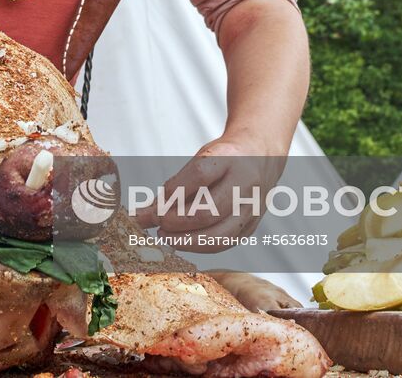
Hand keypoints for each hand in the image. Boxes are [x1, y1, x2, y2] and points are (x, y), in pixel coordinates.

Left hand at [131, 134, 286, 251]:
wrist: (263, 156)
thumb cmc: (223, 158)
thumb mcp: (199, 161)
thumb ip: (173, 187)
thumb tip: (139, 216)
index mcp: (229, 157)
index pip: (199, 175)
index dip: (173, 192)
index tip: (155, 203)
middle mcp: (245, 182)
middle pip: (209, 211)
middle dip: (177, 221)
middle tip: (158, 224)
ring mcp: (252, 207)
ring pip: (219, 234)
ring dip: (187, 240)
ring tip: (165, 235)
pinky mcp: (253, 224)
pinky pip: (225, 243)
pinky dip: (200, 246)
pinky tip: (182, 241)